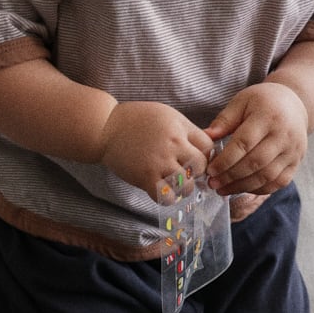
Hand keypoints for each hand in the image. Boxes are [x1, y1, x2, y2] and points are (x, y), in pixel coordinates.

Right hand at [98, 101, 214, 198]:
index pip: (208, 147)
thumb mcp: (166, 114)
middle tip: (186, 172)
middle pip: (201, 167)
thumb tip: (205, 146)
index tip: (196, 158)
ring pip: (187, 185)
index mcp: (179, 127)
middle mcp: (172, 145)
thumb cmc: (135, 119)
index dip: (205, 155)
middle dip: (197, 172)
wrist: (105, 127)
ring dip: (183, 187)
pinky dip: (168, 198)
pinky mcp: (145, 178)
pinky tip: (162, 190)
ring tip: (174, 183)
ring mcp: (159, 162)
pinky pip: (166, 197)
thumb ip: (186, 129)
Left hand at [204, 82, 308, 195]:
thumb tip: (206, 137)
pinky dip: (259, 189)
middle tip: (213, 183)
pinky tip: (241, 188)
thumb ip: (224, 120)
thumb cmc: (263, 102)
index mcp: (268, 117)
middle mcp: (285, 135)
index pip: (244, 143)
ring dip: (242, 186)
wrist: (294, 105)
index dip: (226, 160)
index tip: (210, 170)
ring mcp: (293, 151)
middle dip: (231, 176)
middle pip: (256, 162)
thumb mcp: (241, 101)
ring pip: (267, 176)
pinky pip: (278, 182)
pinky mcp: (297, 163)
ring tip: (223, 189)